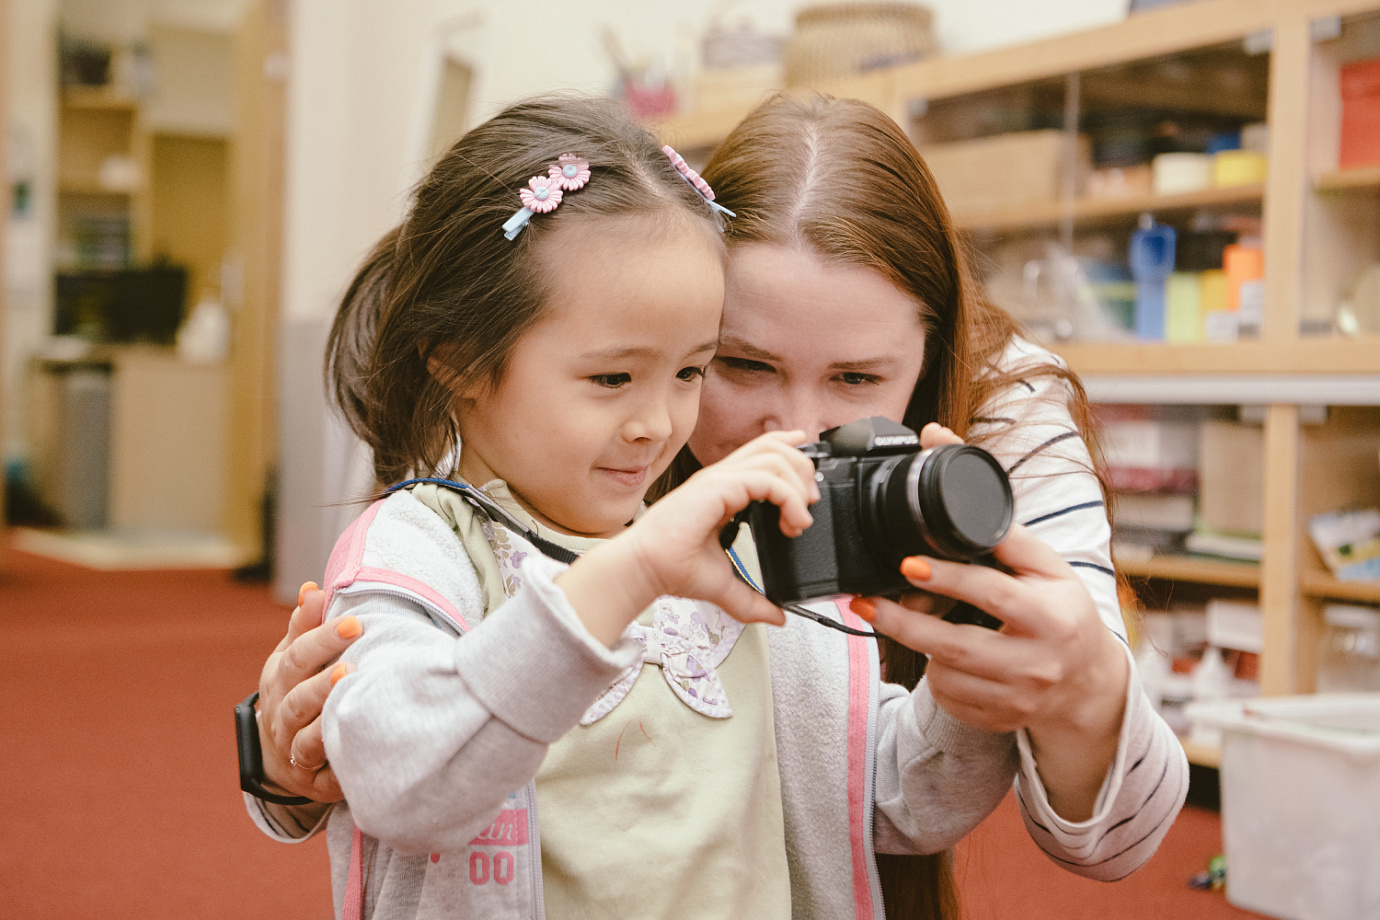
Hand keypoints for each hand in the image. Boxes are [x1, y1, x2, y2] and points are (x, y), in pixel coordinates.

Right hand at [256, 583, 361, 801]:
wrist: (279, 754)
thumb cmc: (296, 690)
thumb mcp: (294, 657)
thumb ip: (305, 626)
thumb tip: (313, 589)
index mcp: (280, 679)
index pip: (296, 657)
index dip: (322, 639)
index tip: (354, 623)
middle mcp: (282, 715)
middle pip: (298, 697)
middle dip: (323, 680)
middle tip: (351, 664)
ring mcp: (293, 749)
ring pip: (305, 737)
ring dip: (327, 720)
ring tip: (351, 697)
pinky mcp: (314, 780)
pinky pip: (323, 775)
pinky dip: (337, 763)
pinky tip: (357, 746)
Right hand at [627, 430, 816, 623]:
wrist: (646, 569)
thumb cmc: (671, 568)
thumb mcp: (724, 584)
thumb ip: (752, 599)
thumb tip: (776, 615)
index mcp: (721, 490)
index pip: (760, 453)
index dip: (789, 453)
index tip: (808, 475)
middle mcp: (721, 478)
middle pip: (772, 448)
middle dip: (801, 470)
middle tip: (810, 503)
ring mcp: (718, 479)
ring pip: (773, 458)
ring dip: (798, 485)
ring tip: (802, 517)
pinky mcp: (718, 487)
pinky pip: (767, 479)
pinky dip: (788, 499)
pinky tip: (792, 522)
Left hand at [851, 480, 1128, 818]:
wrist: (1089, 683)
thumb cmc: (1061, 610)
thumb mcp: (1048, 566)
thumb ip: (1001, 525)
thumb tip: (941, 448)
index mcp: (1053, 615)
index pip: (993, 593)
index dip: (949, 579)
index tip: (909, 565)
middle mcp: (1038, 661)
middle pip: (957, 646)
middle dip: (903, 624)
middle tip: (865, 602)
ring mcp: (1020, 698)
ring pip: (946, 675)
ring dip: (917, 646)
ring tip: (904, 621)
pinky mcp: (1002, 721)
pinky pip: (950, 699)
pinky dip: (936, 676)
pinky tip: (940, 656)